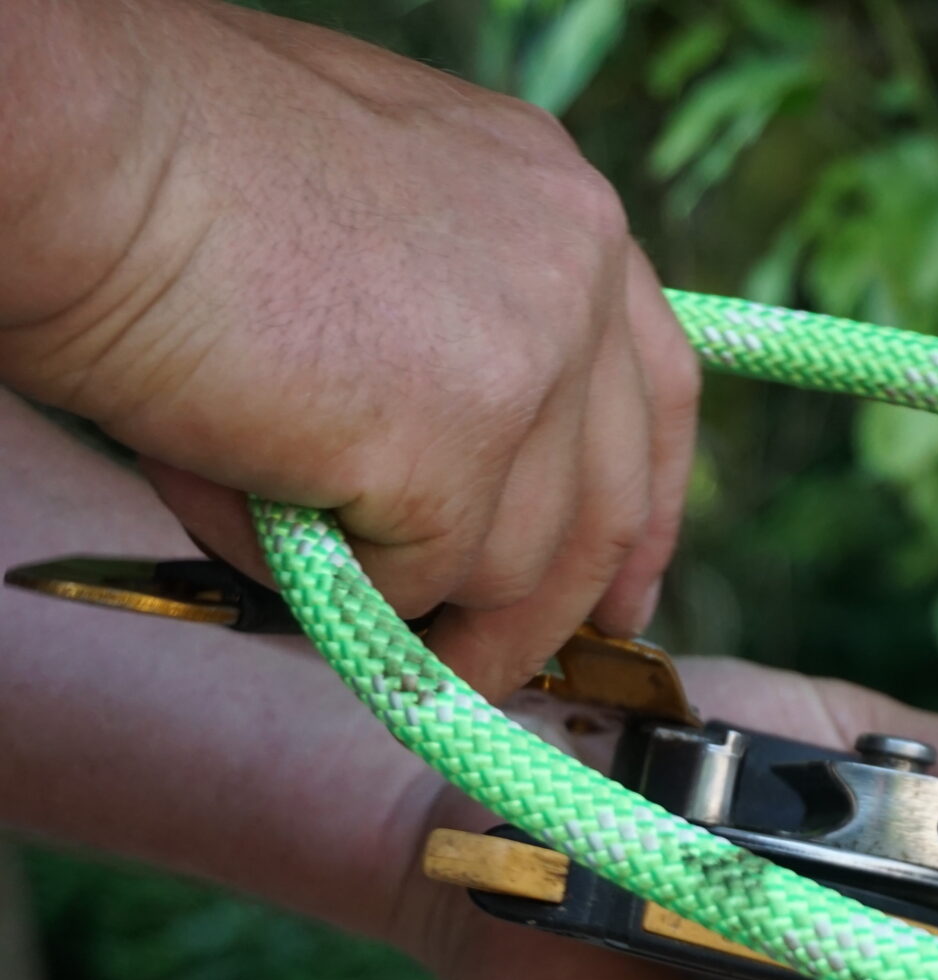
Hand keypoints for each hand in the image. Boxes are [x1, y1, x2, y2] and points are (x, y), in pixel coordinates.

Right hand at [0, 0, 696, 696]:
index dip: (641, 512)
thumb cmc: (170, 169)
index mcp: (564, 208)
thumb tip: (463, 488)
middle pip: (606, 503)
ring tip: (318, 579)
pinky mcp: (455, 451)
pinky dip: (337, 589)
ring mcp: (530, 364)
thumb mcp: (377, 218)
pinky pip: (414, 585)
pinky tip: (266, 526)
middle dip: (552, 608)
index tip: (619, 599)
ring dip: (422, 607)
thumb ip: (453, 324)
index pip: (653, 394)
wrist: (83, 152)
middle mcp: (576, 276)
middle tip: (493, 666)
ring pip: (512, 567)